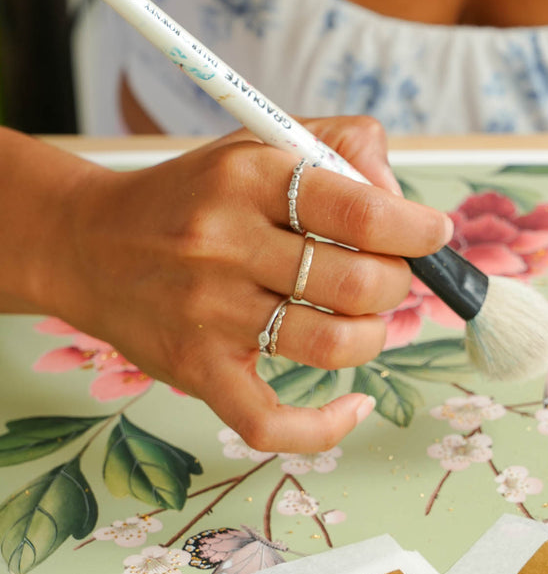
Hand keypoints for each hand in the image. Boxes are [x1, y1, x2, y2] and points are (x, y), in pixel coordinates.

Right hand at [37, 117, 452, 450]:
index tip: (432, 236)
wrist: (89, 245)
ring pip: (333, 345)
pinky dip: (326, 428)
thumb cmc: (191, 198)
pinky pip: (271, 422)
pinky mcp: (199, 371)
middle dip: (395, 284)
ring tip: (362, 322)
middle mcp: (226, 244)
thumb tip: (401, 199)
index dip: (414, 229)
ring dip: (372, 338)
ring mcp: (210, 314)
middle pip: (357, 282)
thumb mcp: (256, 145)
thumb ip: (338, 149)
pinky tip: (354, 407)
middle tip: (386, 279)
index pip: (360, 211)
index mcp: (248, 178)